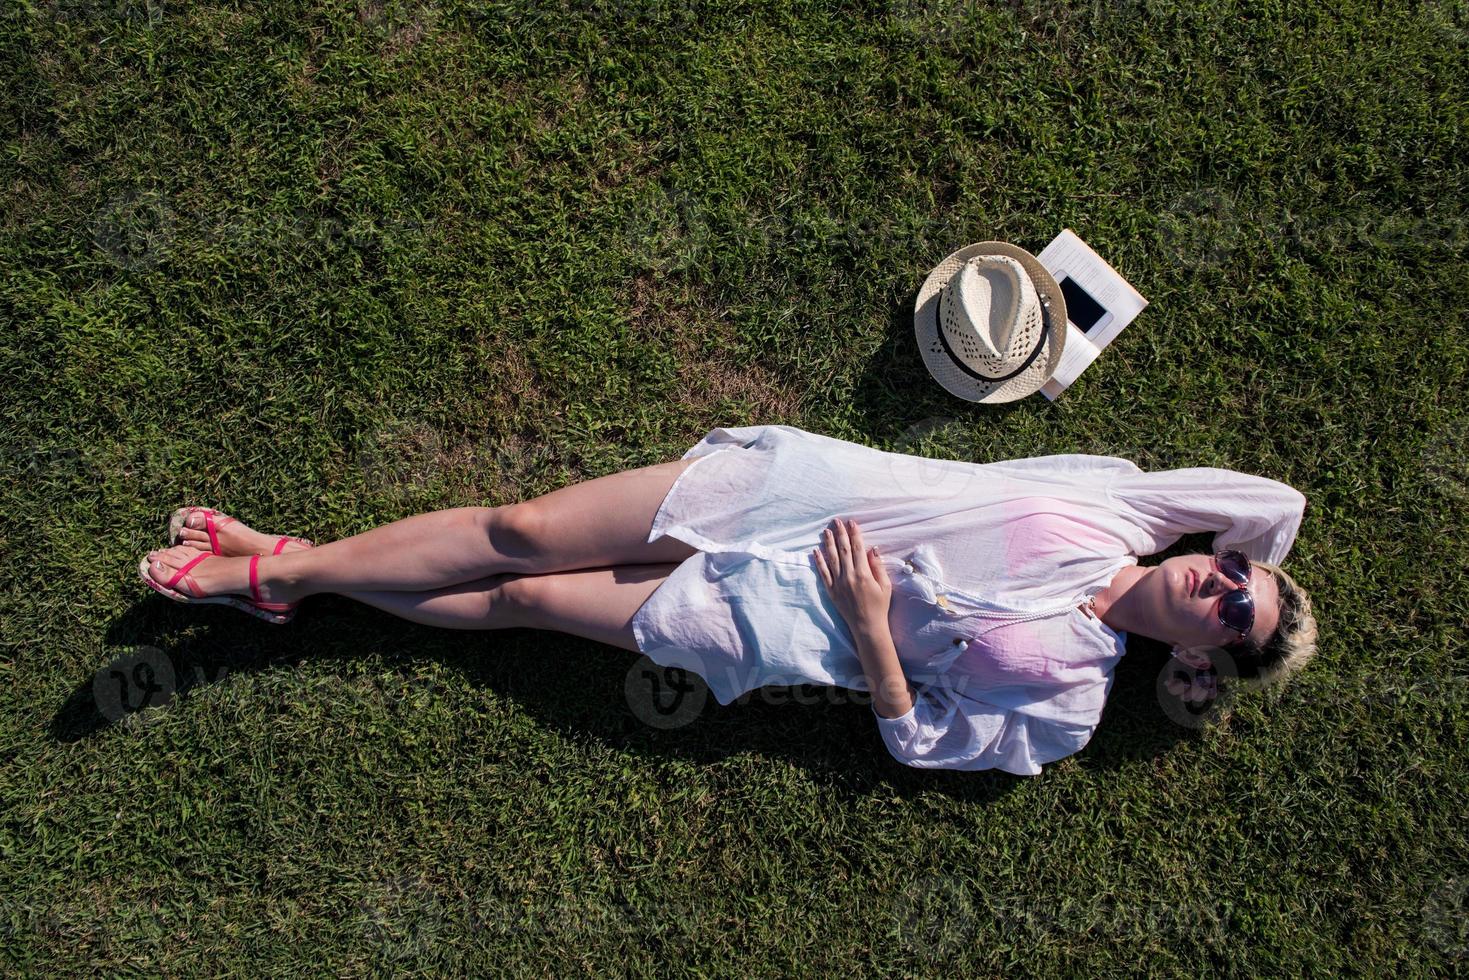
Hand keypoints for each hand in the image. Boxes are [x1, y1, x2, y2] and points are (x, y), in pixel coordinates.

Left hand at [813, 518, 892, 632]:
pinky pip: (823, 573)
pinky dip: (819, 561)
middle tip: (836, 521)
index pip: (857, 549)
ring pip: (832, 559)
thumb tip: (872, 549)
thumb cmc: (880, 606)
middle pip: (843, 550)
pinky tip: (816, 551)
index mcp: (864, 574)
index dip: (854, 534)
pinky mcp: (831, 591)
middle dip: (840, 534)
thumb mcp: (885, 586)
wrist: (867, 626)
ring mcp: (838, 584)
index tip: (852, 523)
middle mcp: (849, 576)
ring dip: (829, 543)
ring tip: (826, 531)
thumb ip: (878, 566)